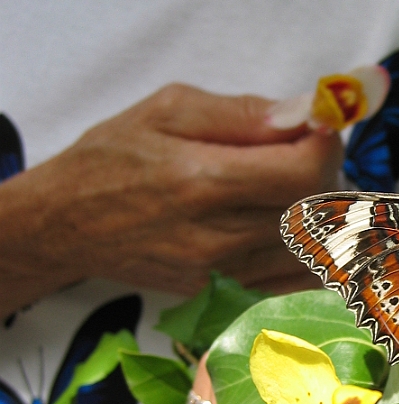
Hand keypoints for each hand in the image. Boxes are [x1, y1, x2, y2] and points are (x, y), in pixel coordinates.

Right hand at [0, 83, 342, 315]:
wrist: (65, 224)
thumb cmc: (113, 156)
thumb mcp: (169, 109)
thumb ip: (243, 112)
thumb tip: (304, 114)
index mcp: (203, 180)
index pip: (303, 172)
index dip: (326, 146)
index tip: (319, 129)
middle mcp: (216, 236)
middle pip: (315, 211)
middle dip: (327, 176)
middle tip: (310, 153)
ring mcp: (219, 273)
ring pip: (310, 250)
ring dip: (321, 216)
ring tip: (297, 187)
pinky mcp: (219, 294)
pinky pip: (290, 280)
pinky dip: (308, 253)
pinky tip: (293, 226)